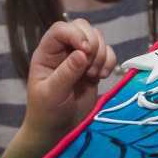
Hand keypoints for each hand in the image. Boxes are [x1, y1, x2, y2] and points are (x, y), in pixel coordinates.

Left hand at [24, 19, 115, 145]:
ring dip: (101, 55)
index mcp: (47, 52)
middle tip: (90, 68)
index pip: (60, 29)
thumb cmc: (47, 111)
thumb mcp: (52, 93)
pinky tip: (102, 77)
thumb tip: (82, 54)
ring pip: (97, 39)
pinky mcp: (93, 68)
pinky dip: (110, 62)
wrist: (58, 130)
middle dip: (92, 44)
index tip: (85, 51)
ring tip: (94, 76)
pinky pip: (107, 54)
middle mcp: (63, 50)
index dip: (75, 34)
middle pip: (82, 27)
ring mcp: (79, 58)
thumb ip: (66, 73)